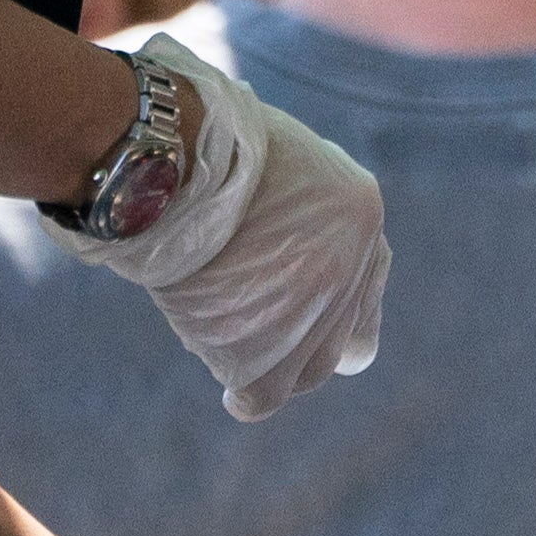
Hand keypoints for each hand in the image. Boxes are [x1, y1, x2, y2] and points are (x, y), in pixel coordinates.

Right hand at [83, 49, 391, 417]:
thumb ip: (303, 197)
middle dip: (311, 337)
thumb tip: (286, 217)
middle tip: (270, 328)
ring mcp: (312, 317)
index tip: (301, 296)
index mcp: (361, 212)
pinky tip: (236, 393)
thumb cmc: (206, 138)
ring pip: (306, 370)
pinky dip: (248, 395)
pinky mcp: (266, 356)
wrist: (170, 161)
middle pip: (344, 340)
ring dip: (273, 359)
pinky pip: (263, 397)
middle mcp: (351, 268)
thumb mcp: (282, 153)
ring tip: (228, 335)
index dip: (333, 295)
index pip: (366, 279)